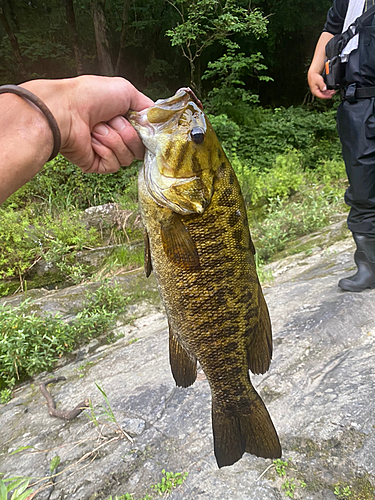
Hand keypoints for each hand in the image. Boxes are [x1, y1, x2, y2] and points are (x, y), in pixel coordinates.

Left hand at [22, 76, 153, 172]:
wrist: (66, 111)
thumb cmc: (90, 96)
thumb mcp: (127, 91)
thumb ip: (147, 107)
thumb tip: (157, 122)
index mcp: (123, 119)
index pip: (146, 135)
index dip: (146, 132)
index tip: (143, 125)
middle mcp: (116, 136)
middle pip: (140, 148)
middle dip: (128, 133)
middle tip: (111, 120)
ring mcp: (106, 151)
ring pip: (128, 157)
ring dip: (114, 140)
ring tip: (97, 128)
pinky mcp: (97, 164)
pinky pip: (114, 165)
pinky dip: (105, 151)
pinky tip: (93, 140)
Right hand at [308, 70, 335, 99]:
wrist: (313, 74)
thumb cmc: (315, 77)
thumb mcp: (319, 81)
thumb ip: (322, 85)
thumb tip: (324, 89)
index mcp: (314, 91)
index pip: (321, 96)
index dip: (326, 96)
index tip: (331, 96)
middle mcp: (315, 92)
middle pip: (323, 95)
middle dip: (328, 94)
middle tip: (333, 92)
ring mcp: (317, 91)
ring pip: (323, 94)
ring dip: (328, 93)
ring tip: (333, 91)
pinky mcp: (319, 89)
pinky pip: (323, 91)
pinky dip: (327, 91)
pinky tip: (330, 90)